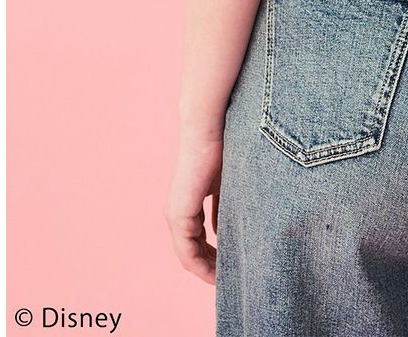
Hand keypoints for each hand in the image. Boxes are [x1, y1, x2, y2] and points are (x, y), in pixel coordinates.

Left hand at [164, 126, 222, 283]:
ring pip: (189, 254)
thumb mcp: (226, 184)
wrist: (208, 128)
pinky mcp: (179, 214)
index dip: (213, 255)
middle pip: (192, 251)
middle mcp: (177, 212)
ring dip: (206, 268)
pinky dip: (201, 263)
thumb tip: (227, 228)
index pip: (198, 239)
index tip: (231, 265)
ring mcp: (176, 214)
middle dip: (211, 266)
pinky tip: (217, 270)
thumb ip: (224, 206)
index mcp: (187, 203)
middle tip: (229, 278)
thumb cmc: (222, 147)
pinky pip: (187, 250)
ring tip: (224, 279)